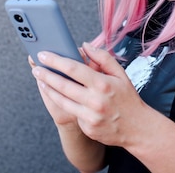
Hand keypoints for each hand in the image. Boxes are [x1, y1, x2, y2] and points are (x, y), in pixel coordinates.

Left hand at [31, 42, 150, 147]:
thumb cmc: (128, 99)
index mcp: (103, 84)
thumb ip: (103, 58)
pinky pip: (72, 113)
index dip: (56, 61)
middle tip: (36, 67)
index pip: (73, 69)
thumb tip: (85, 45)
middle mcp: (95, 101)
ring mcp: (90, 116)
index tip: (44, 55)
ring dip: (49, 89)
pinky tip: (57, 95)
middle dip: (46, 74)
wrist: (138, 128)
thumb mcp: (121, 74)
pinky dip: (63, 103)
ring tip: (41, 80)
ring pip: (62, 100)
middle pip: (63, 85)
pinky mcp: (87, 128)